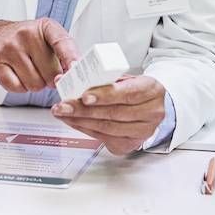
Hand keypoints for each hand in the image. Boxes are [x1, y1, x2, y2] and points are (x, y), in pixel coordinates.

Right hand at [0, 18, 79, 92]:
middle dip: (50, 79)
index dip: (70, 57)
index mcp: (45, 26)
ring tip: (28, 70)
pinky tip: (17, 74)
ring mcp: (10, 47)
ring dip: (35, 84)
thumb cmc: (27, 41)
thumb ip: (64, 54)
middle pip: (51, 74)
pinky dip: (20, 87)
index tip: (75, 69)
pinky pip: (17, 87)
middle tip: (42, 69)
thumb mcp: (47, 38)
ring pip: (34, 84)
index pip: (62, 42)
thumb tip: (73, 78)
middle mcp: (27, 34)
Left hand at [50, 74, 166, 155]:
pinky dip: (85, 128)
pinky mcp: (131, 143)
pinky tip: (73, 121)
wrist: (149, 105)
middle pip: (114, 113)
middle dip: (84, 109)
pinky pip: (104, 137)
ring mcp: (143, 131)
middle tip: (64, 105)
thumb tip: (72, 71)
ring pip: (107, 127)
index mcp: (152, 90)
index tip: (84, 96)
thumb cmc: (133, 88)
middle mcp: (151, 113)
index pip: (127, 93)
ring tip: (63, 113)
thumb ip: (101, 75)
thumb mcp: (123, 77)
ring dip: (80, 120)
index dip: (105, 95)